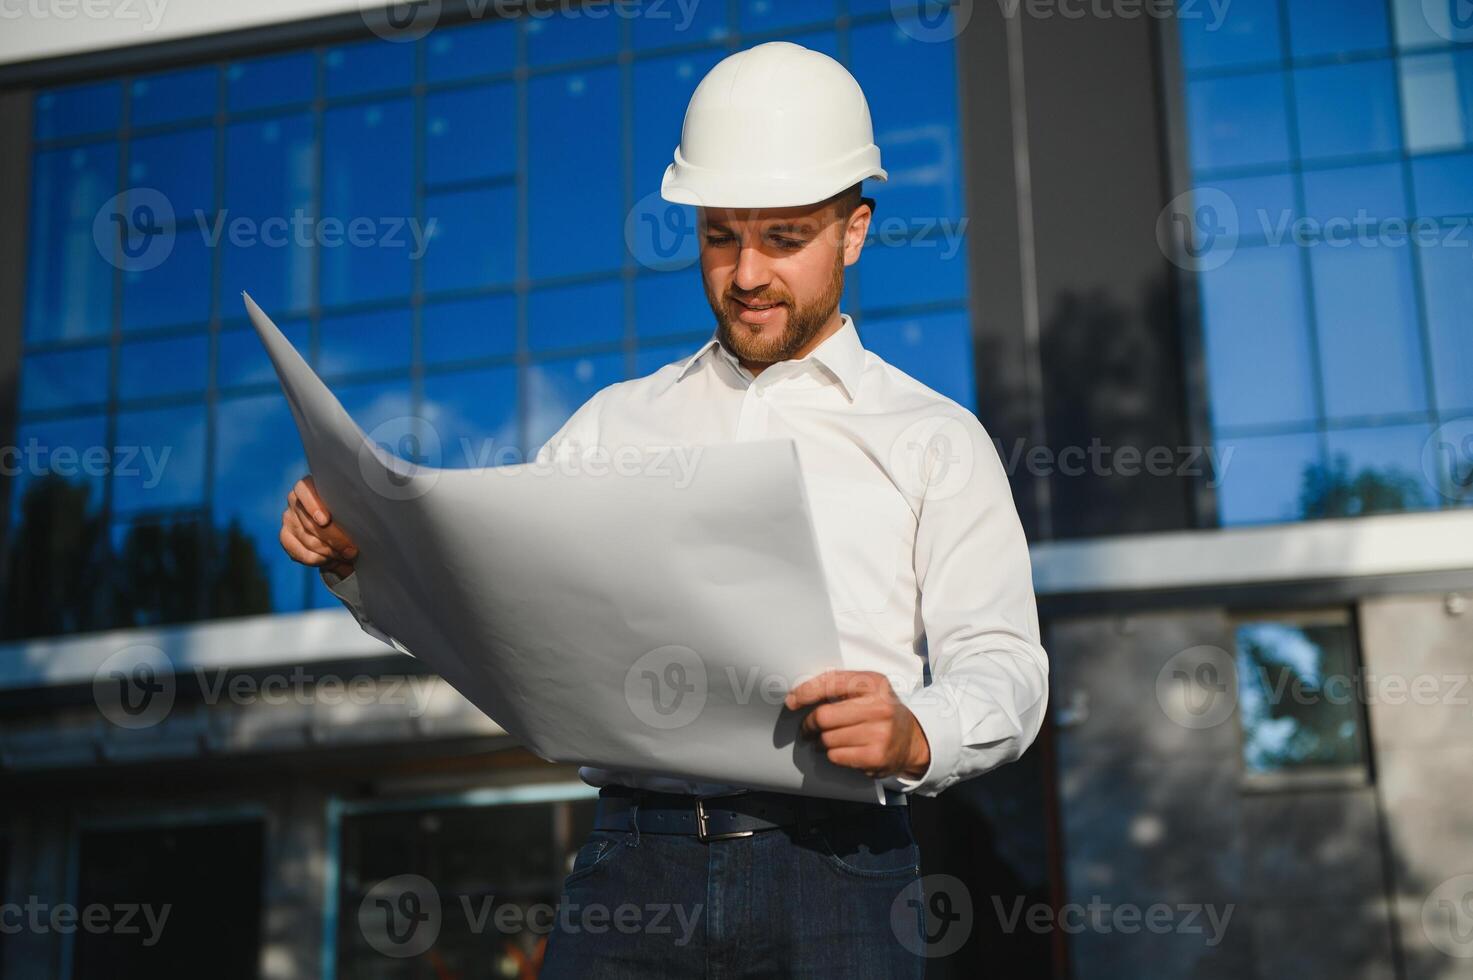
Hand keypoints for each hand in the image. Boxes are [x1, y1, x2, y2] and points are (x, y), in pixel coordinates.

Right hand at [280, 475, 358, 578]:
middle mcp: (295, 500)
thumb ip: (350, 508)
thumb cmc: (346, 511)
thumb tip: (363, 520)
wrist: (336, 525)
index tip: (325, 520)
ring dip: (329, 552)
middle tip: (351, 551)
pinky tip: (331, 561)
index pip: (305, 490)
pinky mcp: (285, 536)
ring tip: (346, 557)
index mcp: (310, 485)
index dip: (313, 505)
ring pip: (308, 540)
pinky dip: (318, 560)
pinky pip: (299, 553)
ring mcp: (288, 518)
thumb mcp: (349, 505)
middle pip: (310, 523)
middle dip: (334, 540)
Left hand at [785, 670, 930, 779]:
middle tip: (807, 729)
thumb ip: (839, 686)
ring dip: (820, 742)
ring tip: (825, 740)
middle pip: (824, 716)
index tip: (791, 701)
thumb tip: (798, 695)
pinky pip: (836, 756)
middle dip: (809, 724)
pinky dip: (832, 754)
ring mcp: (880, 733)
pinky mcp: (876, 757)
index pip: (831, 683)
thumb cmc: (880, 711)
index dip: (806, 692)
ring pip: (827, 739)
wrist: (912, 739)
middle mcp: (879, 707)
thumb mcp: (868, 689)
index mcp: (874, 683)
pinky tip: (840, 750)